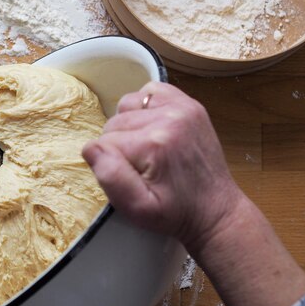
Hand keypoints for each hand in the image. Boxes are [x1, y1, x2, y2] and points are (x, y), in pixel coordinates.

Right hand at [82, 82, 244, 249]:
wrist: (214, 210)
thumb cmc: (174, 213)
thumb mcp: (137, 209)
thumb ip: (111, 177)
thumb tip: (90, 148)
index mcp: (154, 143)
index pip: (103, 143)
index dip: (110, 164)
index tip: (131, 179)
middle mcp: (168, 117)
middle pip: (114, 123)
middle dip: (119, 146)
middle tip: (140, 168)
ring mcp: (182, 107)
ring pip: (127, 105)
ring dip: (128, 125)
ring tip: (146, 148)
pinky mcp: (189, 104)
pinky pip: (150, 91)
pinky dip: (144, 108)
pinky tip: (153, 129)